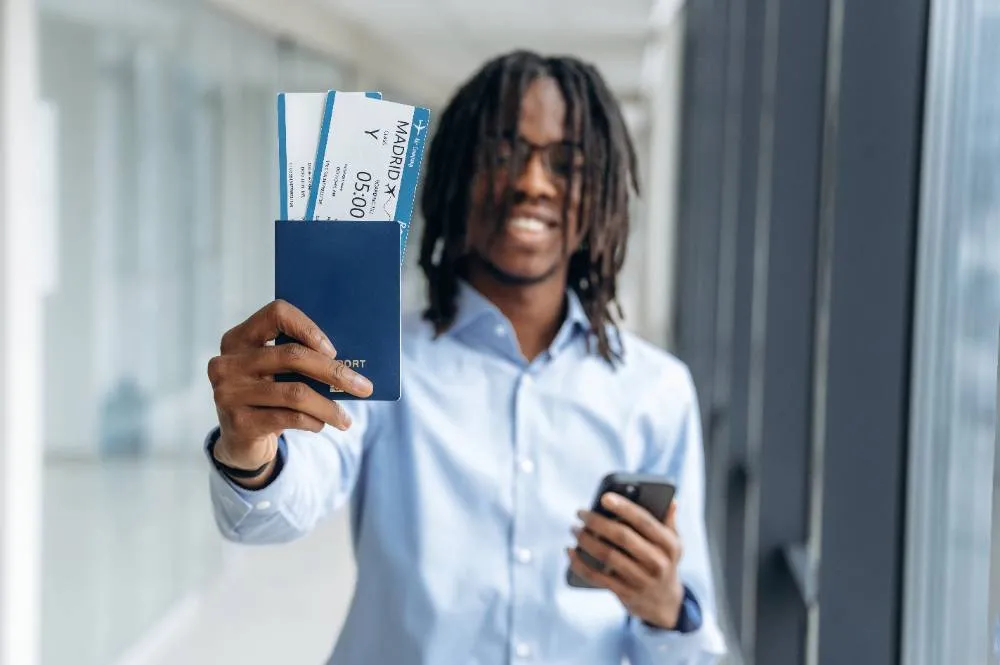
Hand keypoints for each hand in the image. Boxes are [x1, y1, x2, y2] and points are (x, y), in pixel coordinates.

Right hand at [207, 299, 372, 476]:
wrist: (238, 440)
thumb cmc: (266, 396)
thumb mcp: (275, 373)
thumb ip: (297, 360)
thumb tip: (350, 362)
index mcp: (239, 338)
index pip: (276, 313)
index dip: (308, 327)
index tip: (334, 350)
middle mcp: (228, 361)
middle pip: (292, 355)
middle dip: (334, 372)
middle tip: (364, 387)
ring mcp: (229, 392)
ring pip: (295, 393)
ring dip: (329, 407)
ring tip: (346, 419)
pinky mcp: (238, 422)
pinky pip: (289, 418)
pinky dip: (313, 421)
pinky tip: (321, 424)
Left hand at [568, 494, 685, 628]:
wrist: (664, 604)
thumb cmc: (663, 562)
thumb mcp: (673, 544)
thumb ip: (668, 521)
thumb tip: (670, 499)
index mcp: (669, 545)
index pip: (645, 522)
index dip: (625, 508)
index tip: (604, 497)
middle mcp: (658, 563)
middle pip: (623, 537)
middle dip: (598, 522)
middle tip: (581, 513)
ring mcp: (641, 580)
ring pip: (608, 556)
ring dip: (586, 540)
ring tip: (575, 529)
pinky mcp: (625, 593)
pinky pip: (597, 577)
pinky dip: (580, 563)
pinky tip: (570, 551)